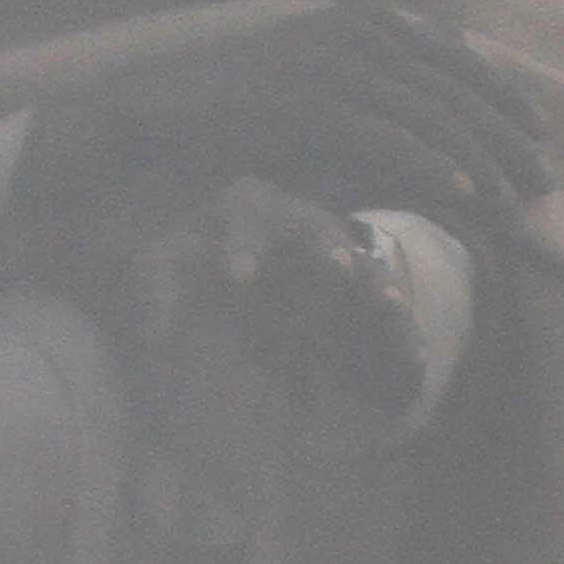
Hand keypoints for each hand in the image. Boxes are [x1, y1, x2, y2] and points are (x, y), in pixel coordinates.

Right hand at [14, 2, 551, 233]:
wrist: (144, 107)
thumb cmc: (220, 106)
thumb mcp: (302, 88)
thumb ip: (358, 93)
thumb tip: (419, 125)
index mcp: (353, 19)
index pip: (449, 54)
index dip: (498, 95)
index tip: (535, 134)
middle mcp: (348, 31)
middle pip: (451, 84)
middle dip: (505, 132)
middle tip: (545, 177)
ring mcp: (326, 64)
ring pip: (429, 113)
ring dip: (482, 157)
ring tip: (517, 198)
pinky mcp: (305, 103)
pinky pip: (387, 136)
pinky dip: (433, 165)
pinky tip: (466, 197)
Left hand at [144, 176, 426, 404]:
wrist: (240, 261)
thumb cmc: (196, 258)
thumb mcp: (164, 265)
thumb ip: (154, 293)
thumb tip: (150, 338)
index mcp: (246, 210)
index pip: (245, 217)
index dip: (244, 243)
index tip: (239, 276)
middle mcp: (298, 222)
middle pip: (317, 230)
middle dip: (328, 248)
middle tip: (339, 269)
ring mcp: (336, 252)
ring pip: (361, 265)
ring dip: (374, 283)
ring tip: (390, 306)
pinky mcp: (360, 289)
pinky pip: (383, 306)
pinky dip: (396, 327)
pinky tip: (413, 353)